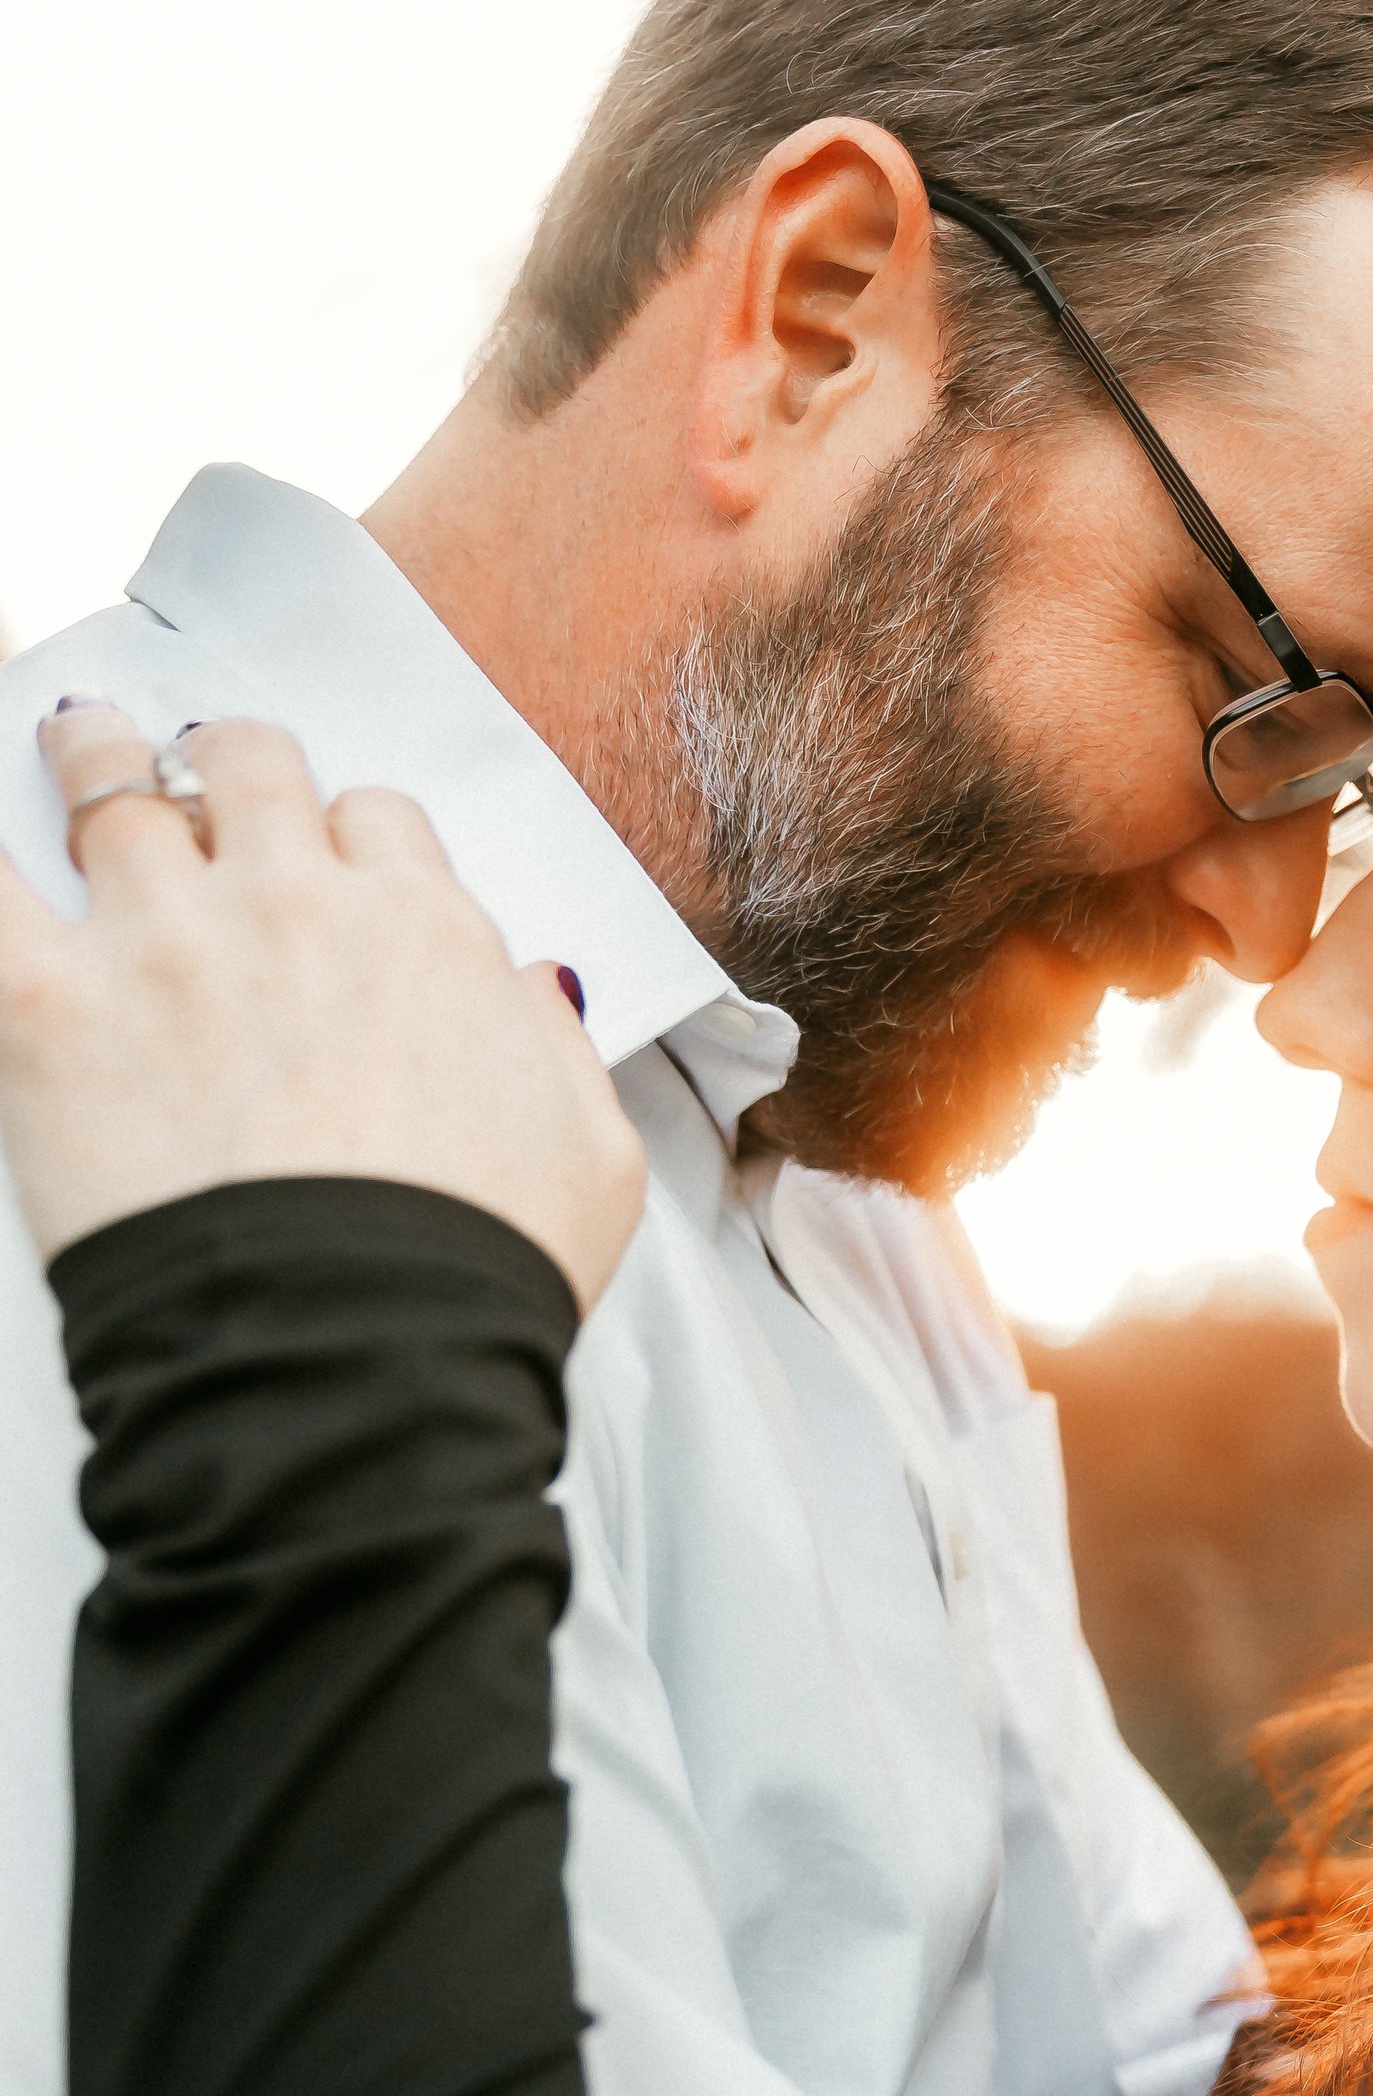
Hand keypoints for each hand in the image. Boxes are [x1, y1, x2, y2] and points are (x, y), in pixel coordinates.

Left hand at [0, 704, 644, 1313]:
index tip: (329, 859)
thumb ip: (561, 1051)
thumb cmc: (475, 1273)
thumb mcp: (594, 1159)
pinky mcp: (48, 1008)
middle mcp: (293, 907)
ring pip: (109, 788)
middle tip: (199, 769)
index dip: (348, 835)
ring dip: (93, 757)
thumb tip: (534, 990)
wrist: (351, 1356)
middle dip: (225, 761)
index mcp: (423, 934)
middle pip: (247, 769)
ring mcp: (164, 944)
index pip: (375, 821)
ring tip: (76, 739)